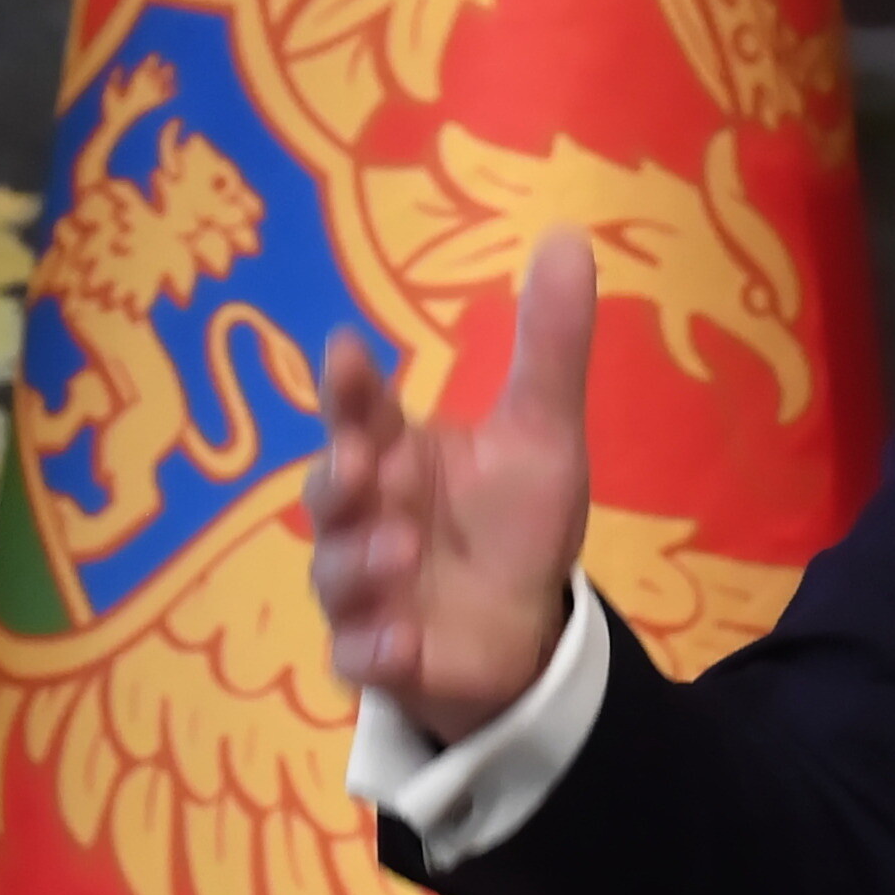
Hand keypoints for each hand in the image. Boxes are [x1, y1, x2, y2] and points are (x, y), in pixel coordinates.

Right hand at [306, 230, 595, 741]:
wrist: (522, 627)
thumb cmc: (511, 521)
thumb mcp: (542, 432)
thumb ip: (548, 344)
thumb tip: (566, 236)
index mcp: (392, 452)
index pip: (358, 410)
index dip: (348, 384)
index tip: (348, 351)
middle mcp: (364, 515)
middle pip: (327, 490)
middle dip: (334, 478)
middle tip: (359, 465)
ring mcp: (364, 588)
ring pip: (335, 574)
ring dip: (357, 561)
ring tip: (400, 547)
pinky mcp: (381, 655)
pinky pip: (358, 658)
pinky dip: (371, 651)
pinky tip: (400, 643)